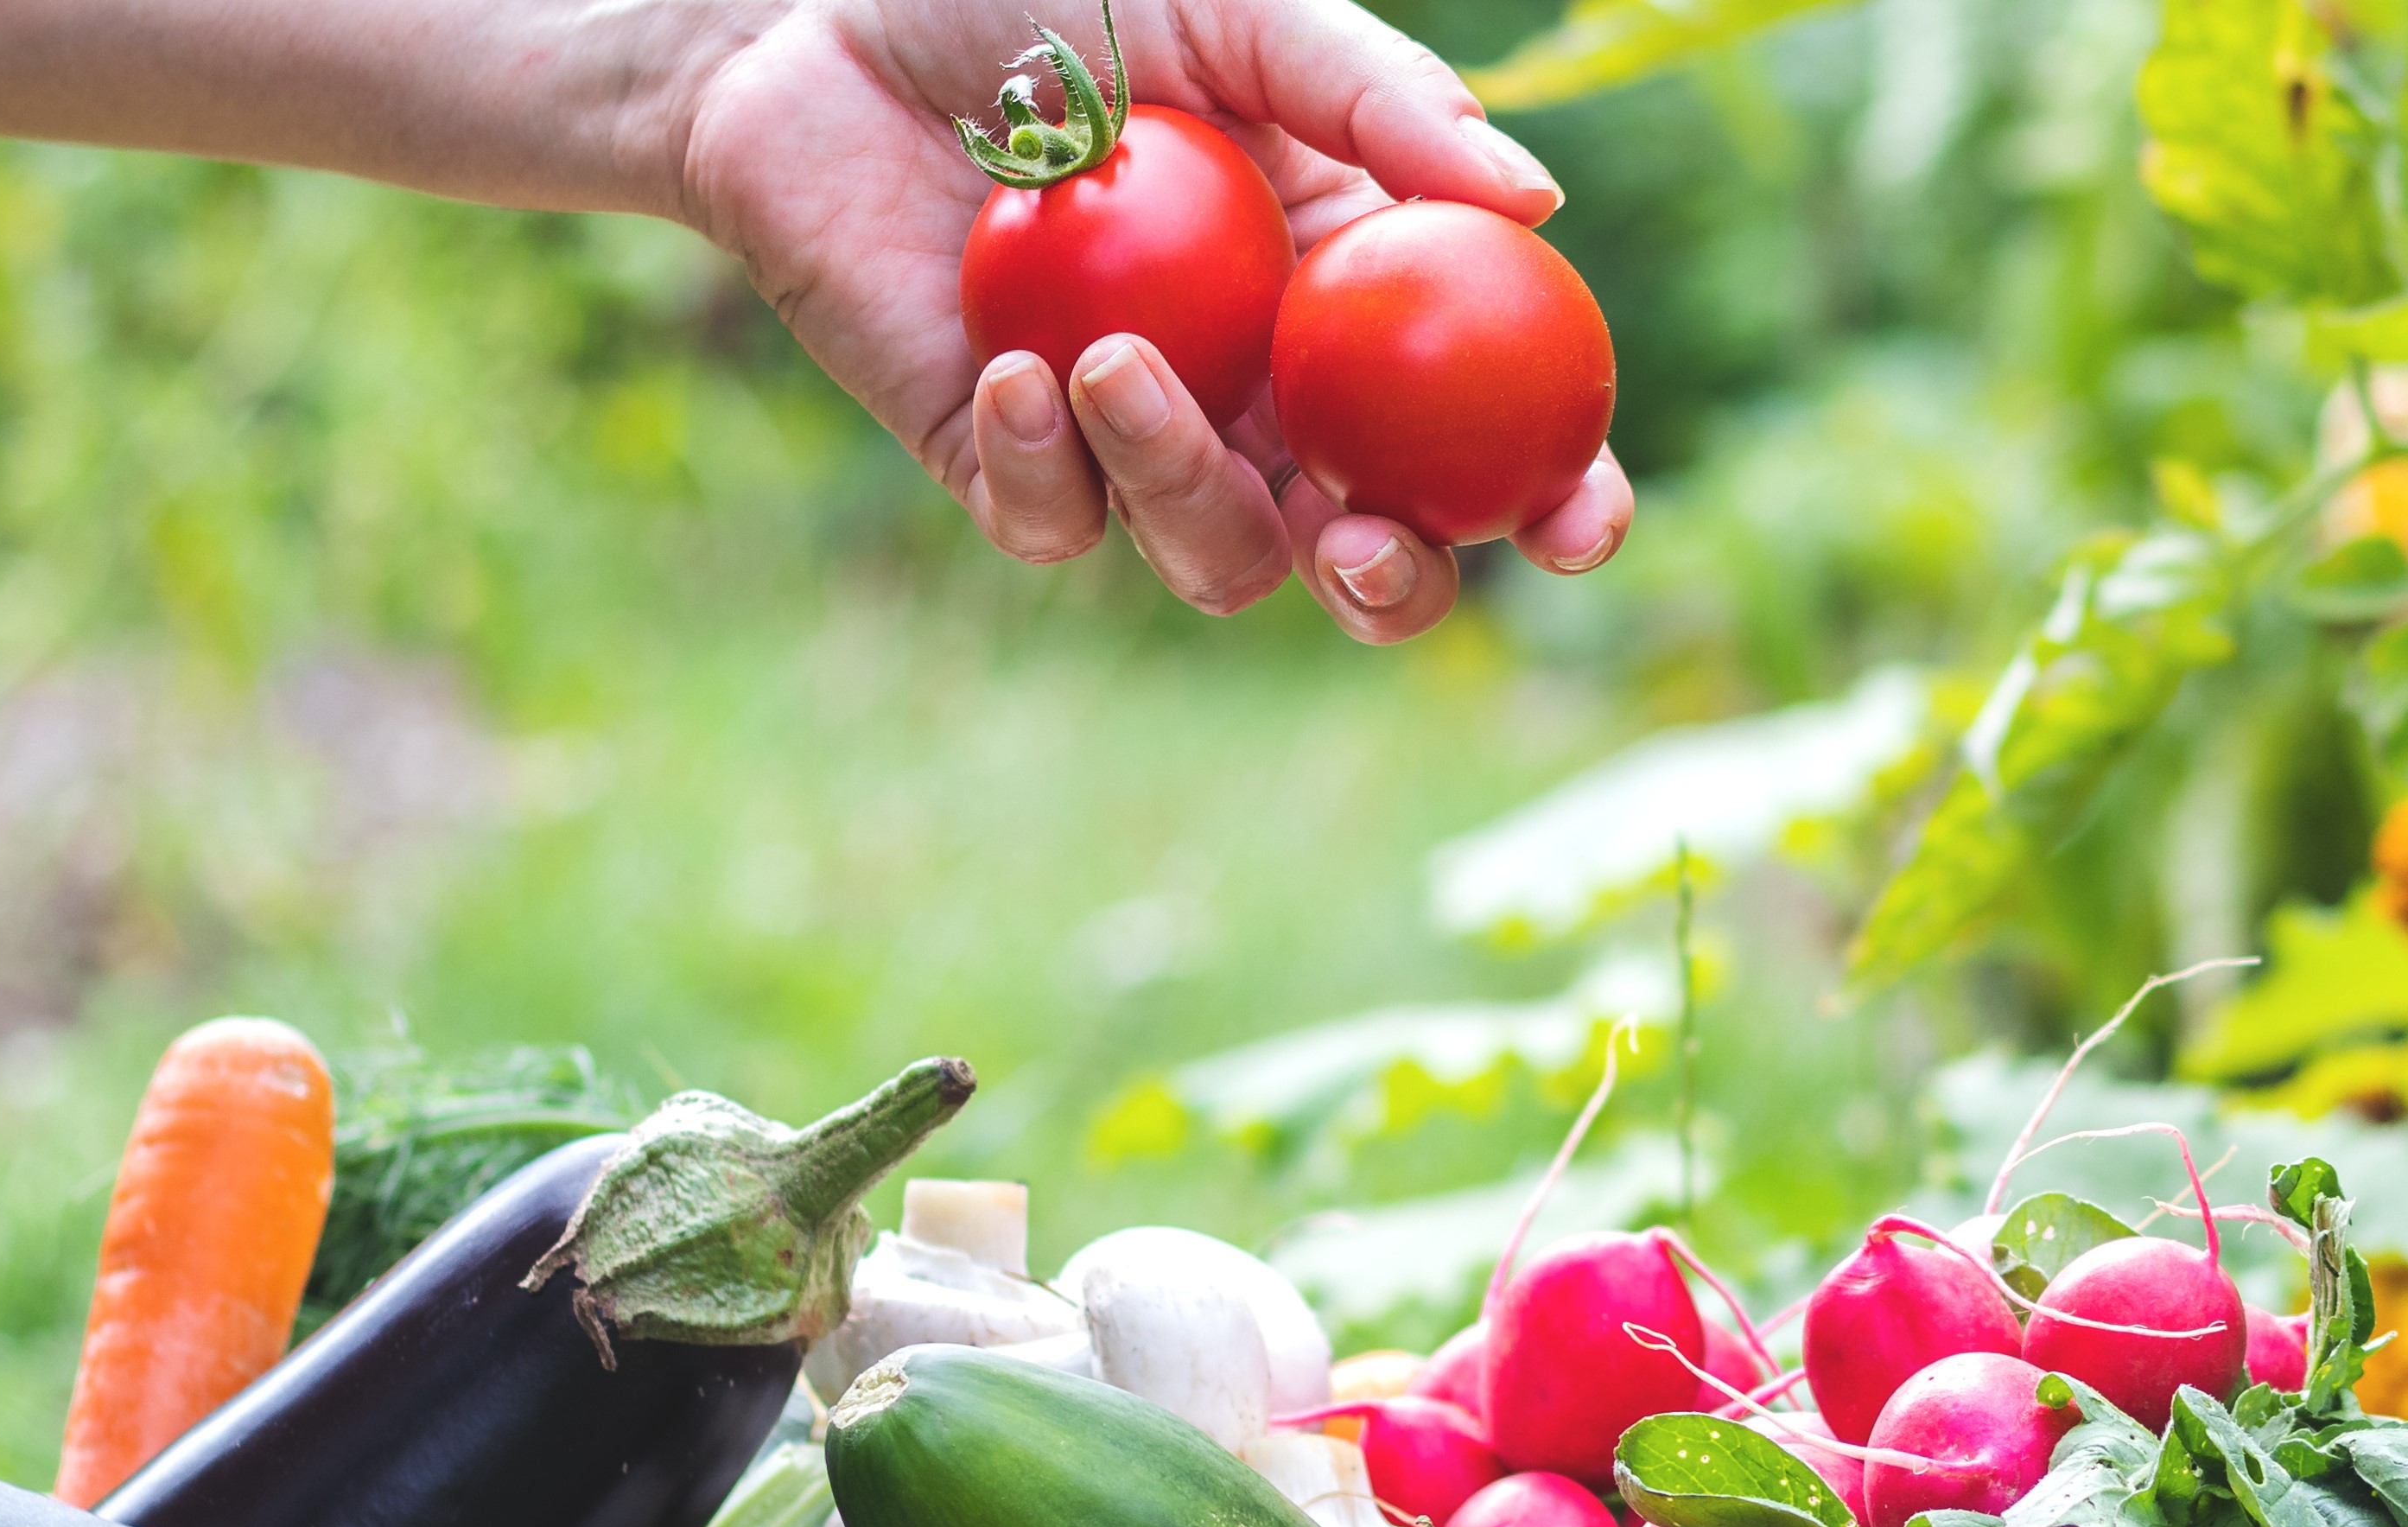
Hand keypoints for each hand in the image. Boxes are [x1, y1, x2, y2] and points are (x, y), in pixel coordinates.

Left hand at [659, 0, 1630, 639]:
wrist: (828, 17)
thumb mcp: (1243, 10)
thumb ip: (1381, 101)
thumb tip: (1539, 203)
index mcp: (1354, 302)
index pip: (1487, 432)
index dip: (1558, 497)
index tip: (1580, 521)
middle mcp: (1264, 396)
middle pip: (1371, 560)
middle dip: (1393, 587)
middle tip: (1361, 542)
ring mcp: (1135, 439)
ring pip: (1218, 561)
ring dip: (1186, 489)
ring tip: (1114, 363)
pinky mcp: (1003, 456)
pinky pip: (1055, 526)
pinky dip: (1050, 467)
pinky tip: (1023, 368)